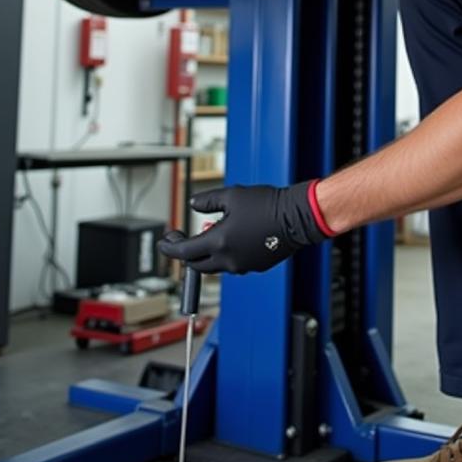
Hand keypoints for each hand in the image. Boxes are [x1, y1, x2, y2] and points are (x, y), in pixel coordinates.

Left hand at [159, 181, 329, 273]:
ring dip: (207, 253)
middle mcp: (228, 259)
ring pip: (215, 266)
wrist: (296, 216)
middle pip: (196, 264)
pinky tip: (232, 237)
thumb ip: (207, 201)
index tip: (165, 242)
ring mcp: (242, 265)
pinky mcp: (255, 266)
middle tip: (183, 239)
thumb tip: (194, 204)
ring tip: (212, 231)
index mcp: (219, 242)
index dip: (170, 247)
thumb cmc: (267, 205)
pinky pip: (232, 264)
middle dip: (186, 253)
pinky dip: (225, 254)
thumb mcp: (232, 196)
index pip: (184, 252)